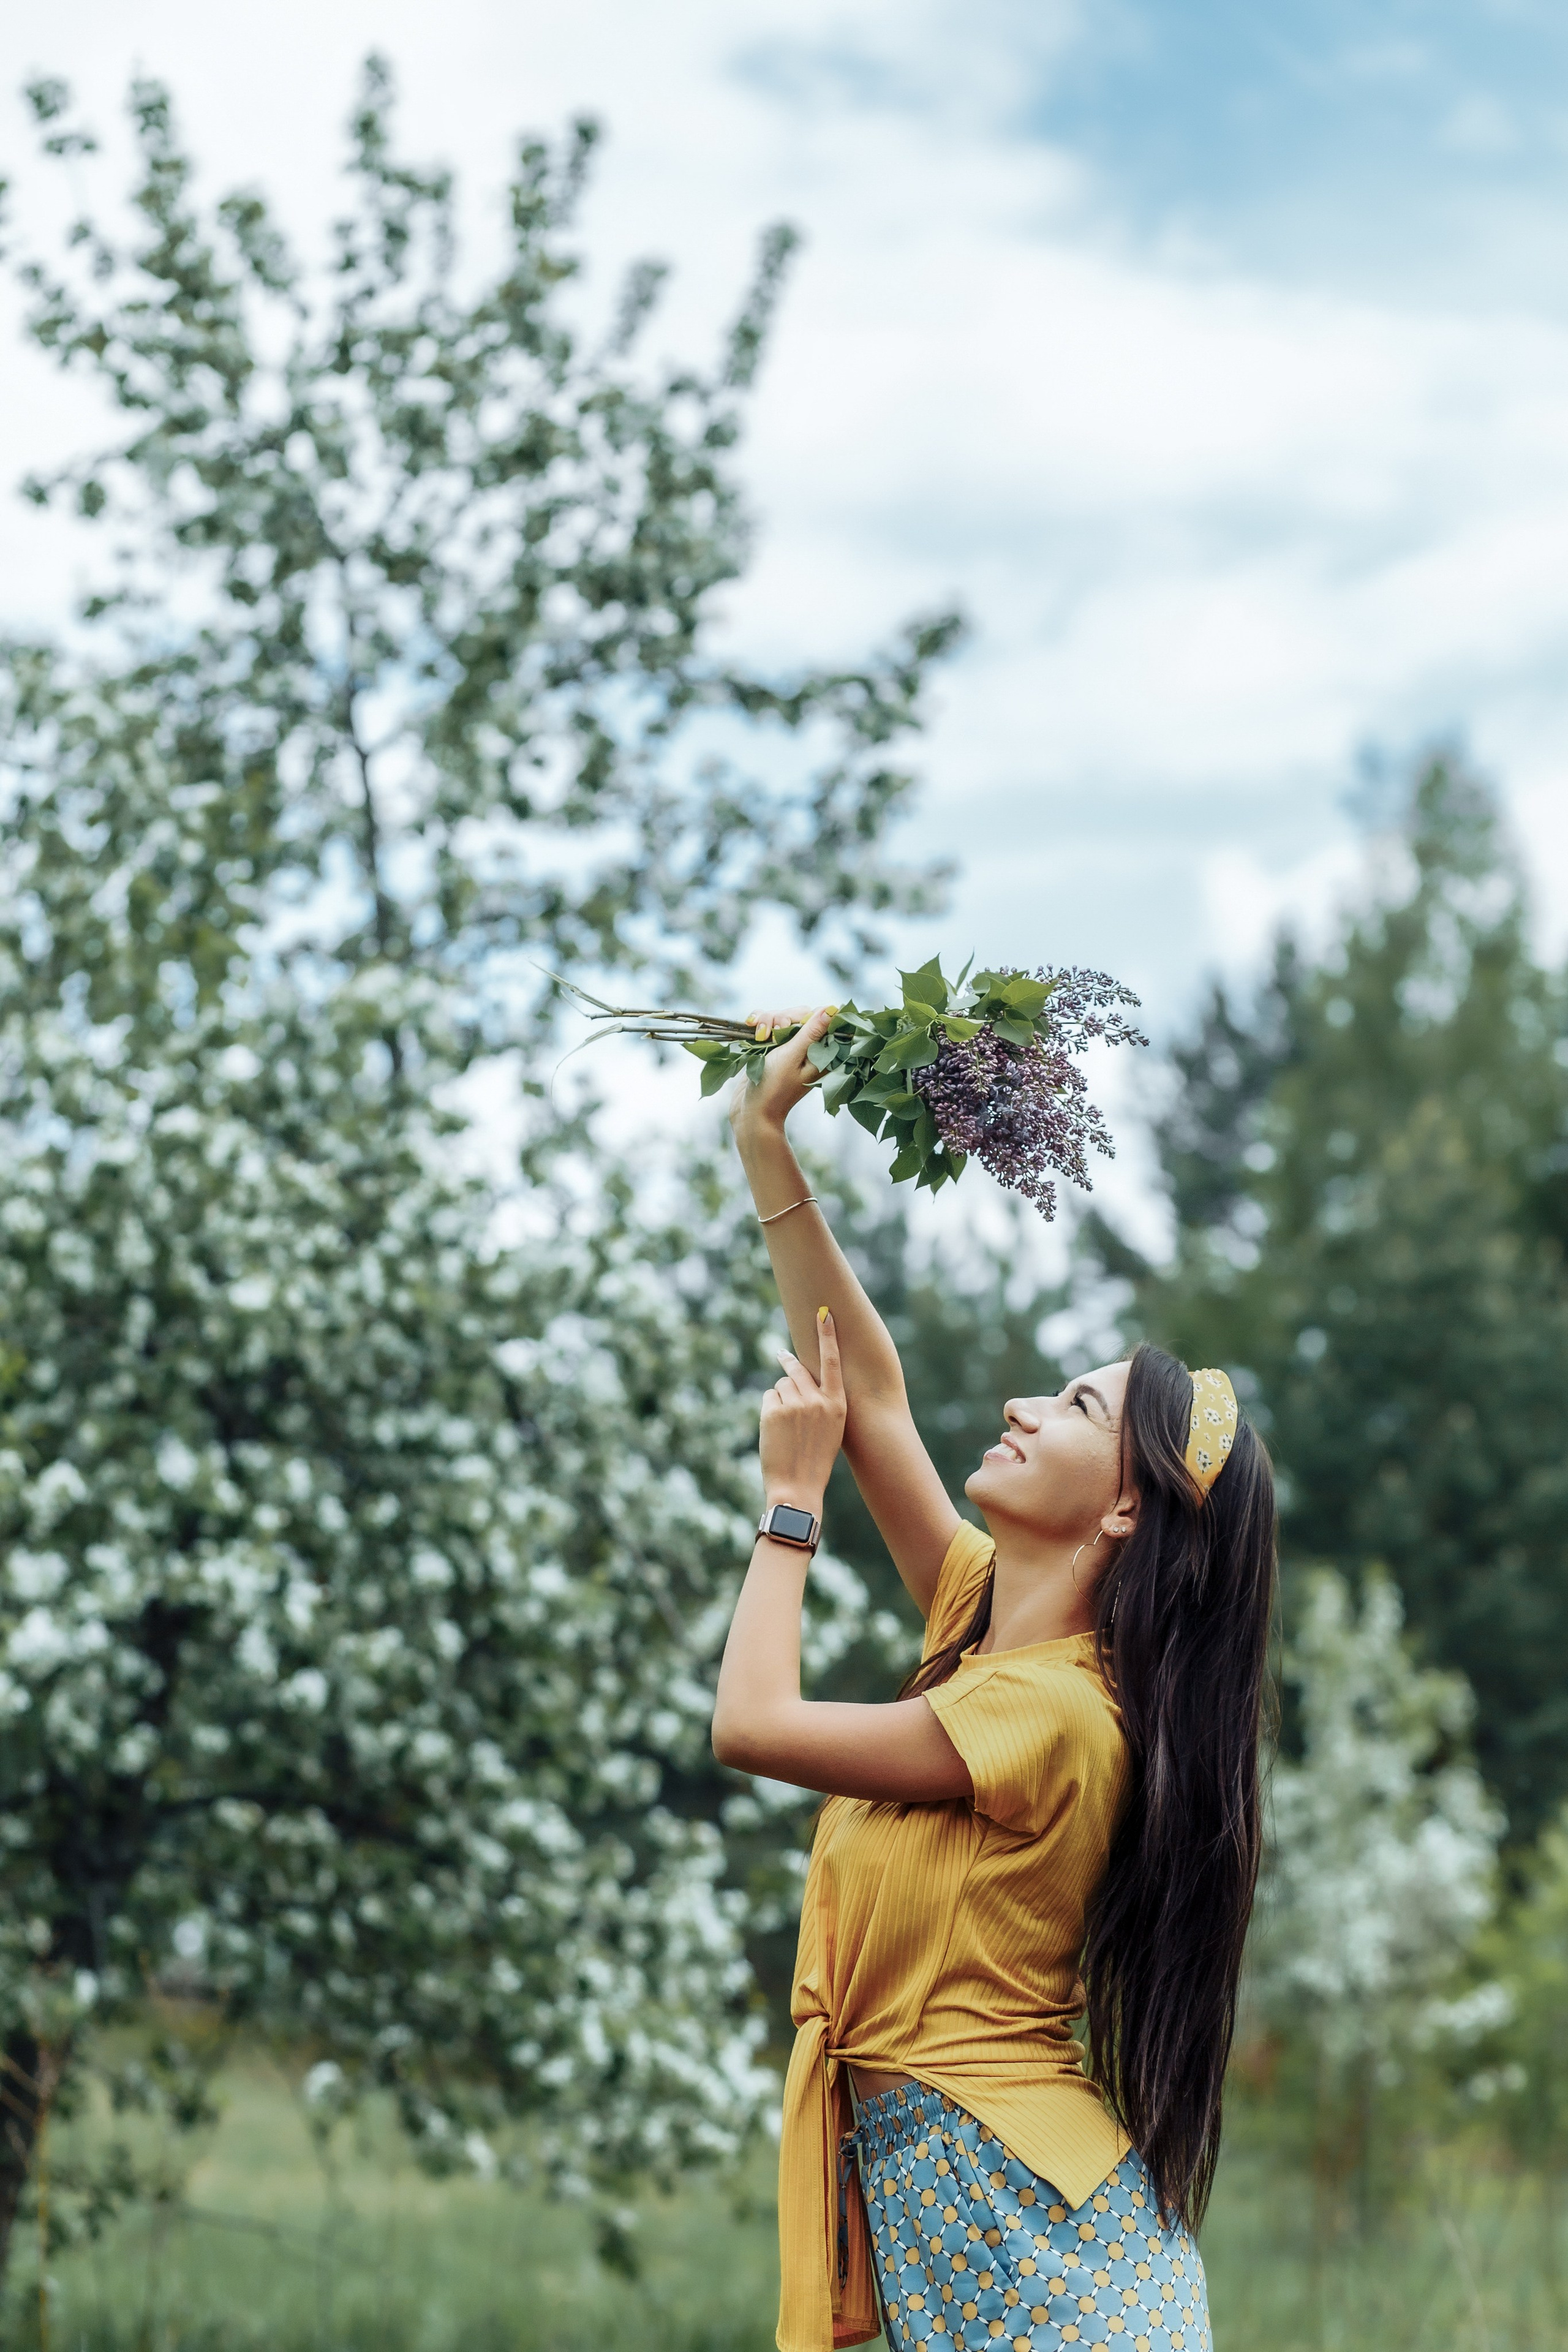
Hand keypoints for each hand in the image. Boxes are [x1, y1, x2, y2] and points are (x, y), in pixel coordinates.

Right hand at [729, 1003, 837, 1143]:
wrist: (752, 1111)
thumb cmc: (774, 1087)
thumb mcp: (793, 1056)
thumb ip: (811, 1032)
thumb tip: (832, 1009)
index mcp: (821, 1052)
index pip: (821, 1018)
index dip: (805, 1016)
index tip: (788, 1027)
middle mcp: (808, 1048)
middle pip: (799, 1014)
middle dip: (781, 1018)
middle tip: (771, 1036)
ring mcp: (790, 1047)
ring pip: (781, 1017)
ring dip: (767, 1020)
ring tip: (758, 1036)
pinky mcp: (773, 1047)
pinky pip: (768, 1024)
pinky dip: (759, 1023)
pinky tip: (751, 1029)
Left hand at [758, 1309, 844, 1511]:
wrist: (798, 1487)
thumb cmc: (814, 1461)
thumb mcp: (829, 1429)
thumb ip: (820, 1402)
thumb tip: (797, 1378)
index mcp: (838, 1405)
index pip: (832, 1362)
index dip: (827, 1336)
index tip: (824, 1313)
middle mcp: (819, 1401)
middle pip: (798, 1370)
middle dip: (789, 1363)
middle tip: (782, 1354)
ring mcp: (796, 1404)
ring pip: (781, 1384)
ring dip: (780, 1397)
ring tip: (784, 1424)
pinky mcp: (774, 1410)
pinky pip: (768, 1396)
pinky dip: (768, 1408)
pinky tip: (774, 1428)